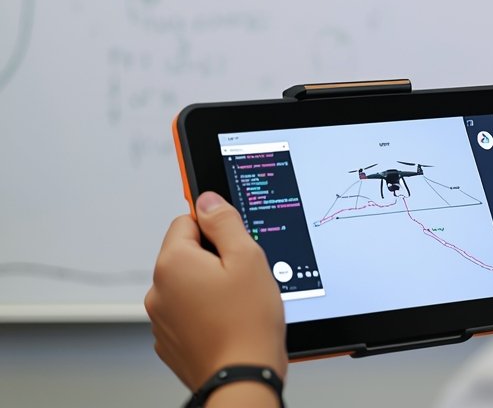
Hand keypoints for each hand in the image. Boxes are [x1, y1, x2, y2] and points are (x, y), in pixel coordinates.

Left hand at [145, 192, 287, 391]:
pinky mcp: (169, 341)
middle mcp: (158, 290)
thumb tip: (208, 200)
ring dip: (209, 286)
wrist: (243, 378)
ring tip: (238, 303)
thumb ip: (224, 222)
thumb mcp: (247, 257)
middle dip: (213, 259)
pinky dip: (205, 312)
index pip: (187, 220)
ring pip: (188, 284)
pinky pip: (187, 312)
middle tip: (243, 276)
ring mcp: (161, 319)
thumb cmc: (248, 322)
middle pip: (186, 253)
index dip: (216, 228)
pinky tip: (228, 322)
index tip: (234, 242)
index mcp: (173, 263)